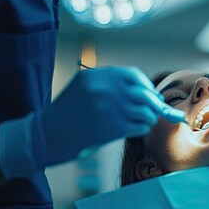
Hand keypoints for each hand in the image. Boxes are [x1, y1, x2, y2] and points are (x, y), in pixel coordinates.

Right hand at [33, 66, 184, 165]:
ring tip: (145, 120)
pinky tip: (137, 129)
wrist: (50, 133)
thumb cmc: (72, 110)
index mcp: (98, 75)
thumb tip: (151, 92)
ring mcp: (109, 109)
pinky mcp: (112, 128)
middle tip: (158, 109)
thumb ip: (113, 83)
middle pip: (144, 93)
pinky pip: (140, 127)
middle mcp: (105, 89)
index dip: (147, 85)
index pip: (133, 74)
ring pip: (146, 112)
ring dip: (150, 117)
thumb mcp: (87, 85)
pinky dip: (143, 128)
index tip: (153, 94)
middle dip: (155, 103)